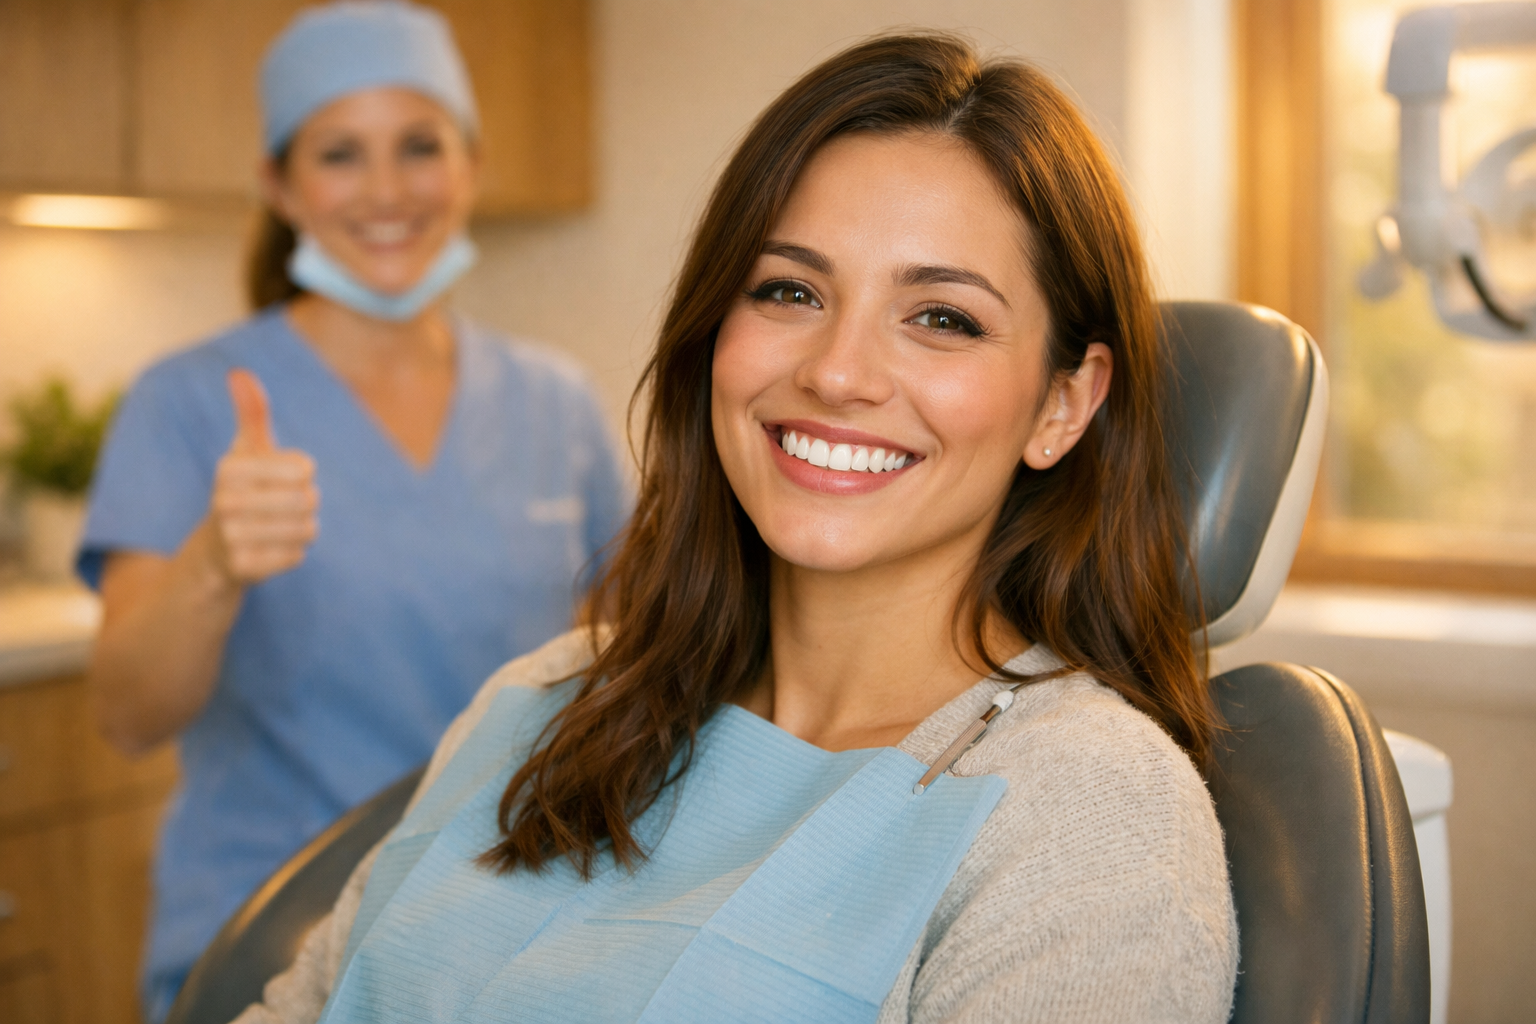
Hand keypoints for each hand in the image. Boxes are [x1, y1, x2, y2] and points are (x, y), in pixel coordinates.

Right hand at [206, 369, 318, 584]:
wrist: (214, 552)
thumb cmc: (240, 492)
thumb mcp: (245, 452)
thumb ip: (251, 414)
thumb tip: (239, 372)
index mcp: (230, 467)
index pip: (305, 468)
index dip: (304, 475)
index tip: (283, 478)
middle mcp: (224, 500)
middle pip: (309, 500)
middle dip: (307, 505)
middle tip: (284, 507)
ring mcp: (231, 536)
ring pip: (307, 530)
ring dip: (304, 529)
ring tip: (278, 527)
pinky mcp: (242, 568)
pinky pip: (297, 557)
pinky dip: (294, 553)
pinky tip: (271, 550)